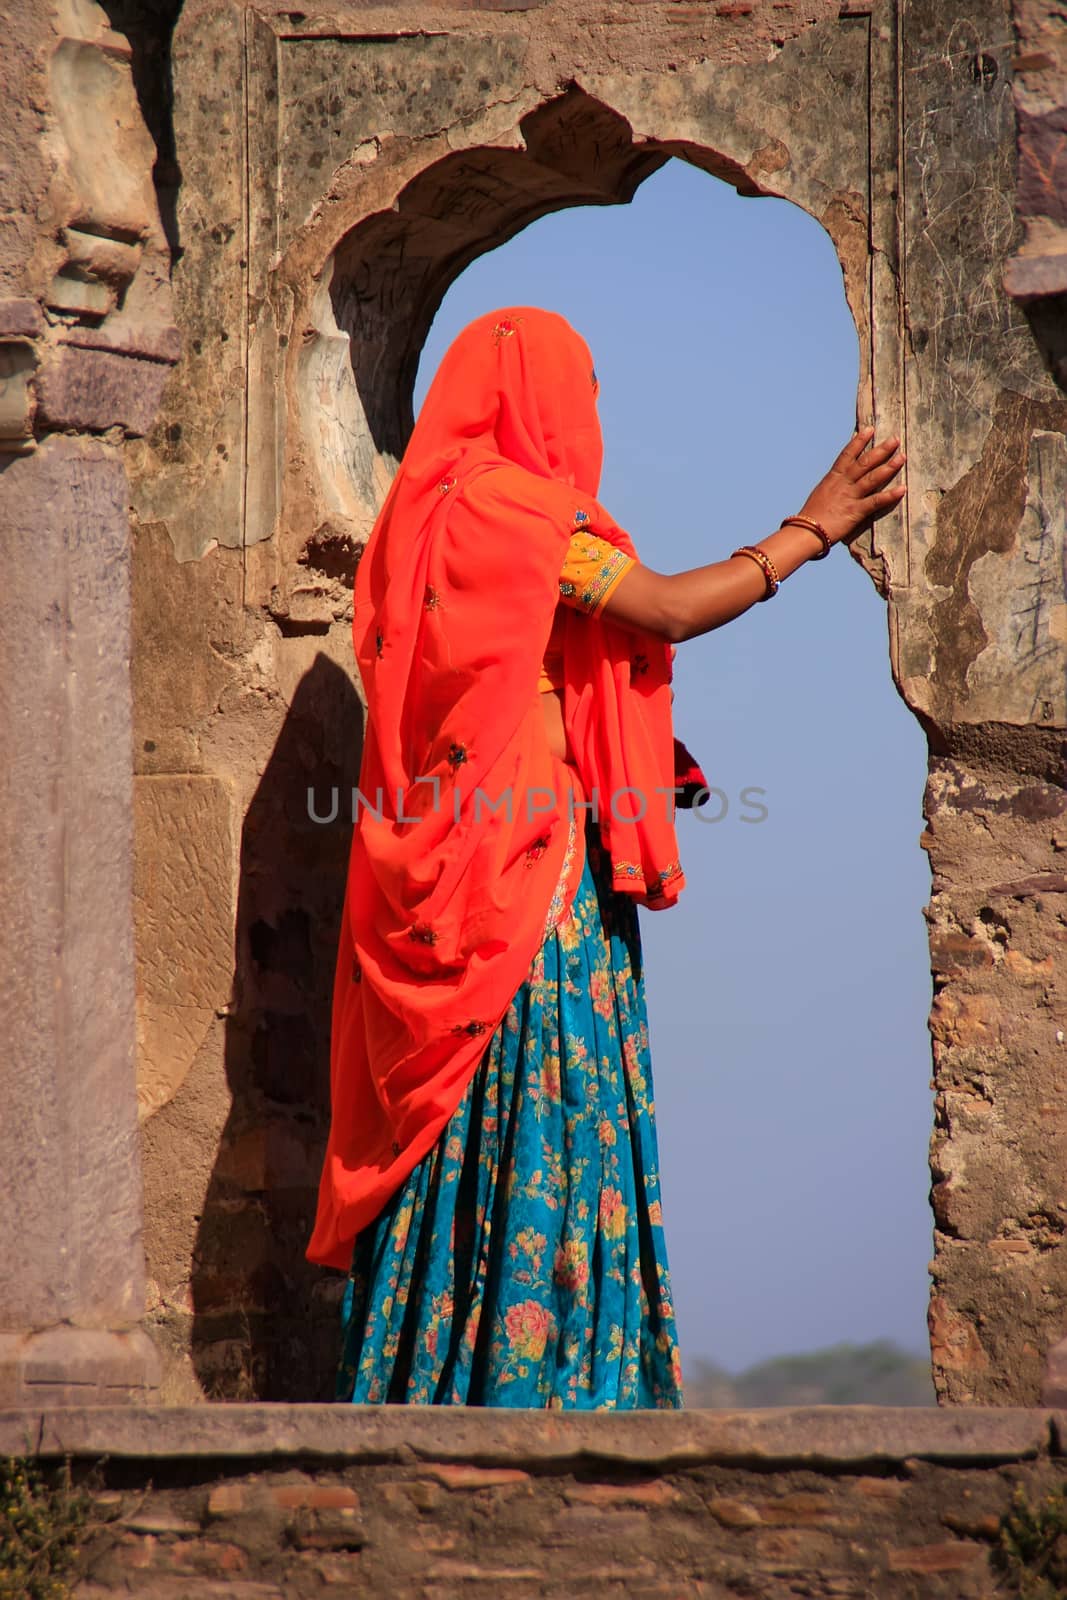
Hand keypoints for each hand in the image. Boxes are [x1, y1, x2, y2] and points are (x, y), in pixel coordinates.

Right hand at [797, 427, 905, 545]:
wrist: (806, 531)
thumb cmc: (812, 516)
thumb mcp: (821, 494)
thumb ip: (833, 485)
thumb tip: (841, 479)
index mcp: (833, 478)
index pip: (847, 454)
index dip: (859, 441)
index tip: (870, 429)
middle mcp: (843, 484)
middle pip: (864, 462)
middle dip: (881, 450)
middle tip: (895, 439)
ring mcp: (850, 496)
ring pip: (872, 478)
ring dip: (889, 467)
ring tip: (902, 457)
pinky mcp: (855, 511)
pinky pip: (875, 501)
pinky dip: (889, 495)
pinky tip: (902, 489)